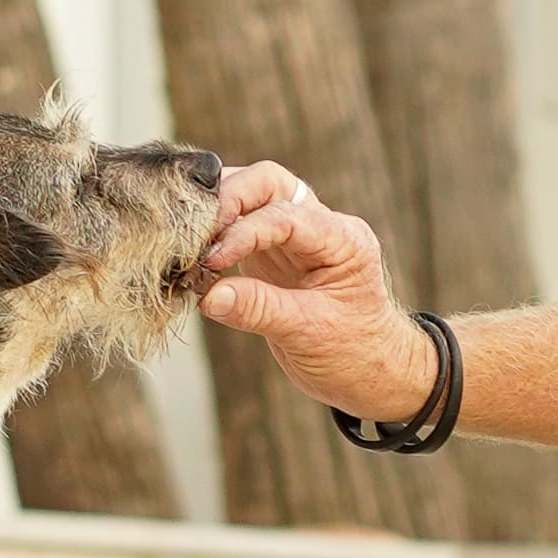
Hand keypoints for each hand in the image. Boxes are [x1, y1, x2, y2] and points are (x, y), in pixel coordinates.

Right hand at [194, 161, 435, 424]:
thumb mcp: (309, 335)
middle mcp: (321, 226)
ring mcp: (296, 236)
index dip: (243, 232)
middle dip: (228, 199)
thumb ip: (260, 310)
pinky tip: (192, 253)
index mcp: (343, 240)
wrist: (370, 374)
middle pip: (268, 183)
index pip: (285, 216)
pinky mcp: (273, 253)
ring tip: (186, 240)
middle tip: (193, 232)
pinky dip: (214, 233)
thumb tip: (209, 296)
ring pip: (251, 195)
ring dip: (217, 210)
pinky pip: (240, 226)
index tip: (211, 260)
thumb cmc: (354, 354)